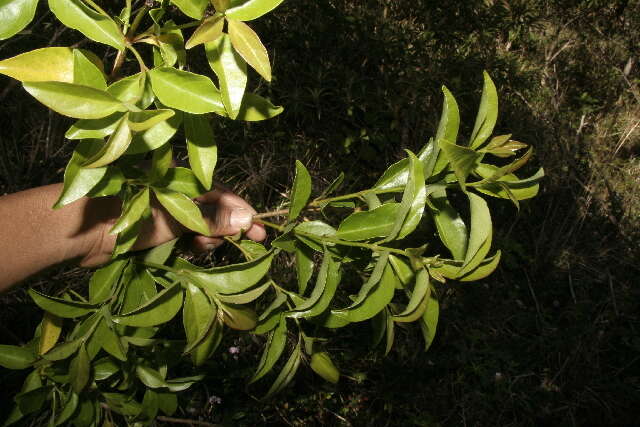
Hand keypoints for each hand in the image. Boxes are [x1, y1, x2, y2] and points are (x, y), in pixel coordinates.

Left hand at [81, 186, 265, 266]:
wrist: (82, 232)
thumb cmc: (130, 215)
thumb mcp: (177, 216)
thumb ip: (212, 218)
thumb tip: (248, 219)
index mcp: (182, 179)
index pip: (223, 194)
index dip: (243, 214)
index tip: (262, 233)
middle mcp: (177, 192)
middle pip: (214, 212)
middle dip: (223, 229)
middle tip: (227, 245)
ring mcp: (167, 211)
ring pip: (201, 227)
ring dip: (207, 240)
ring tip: (199, 248)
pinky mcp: (157, 229)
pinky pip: (185, 238)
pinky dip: (191, 246)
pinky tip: (188, 253)